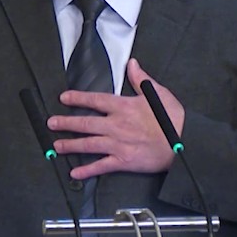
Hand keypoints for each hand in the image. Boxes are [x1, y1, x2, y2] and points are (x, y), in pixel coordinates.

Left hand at [48, 58, 184, 178]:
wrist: (184, 141)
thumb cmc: (173, 118)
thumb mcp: (157, 92)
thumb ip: (141, 78)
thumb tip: (132, 64)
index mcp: (124, 107)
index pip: (95, 100)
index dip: (77, 98)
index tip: (64, 98)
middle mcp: (116, 125)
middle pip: (86, 123)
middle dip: (66, 123)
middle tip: (52, 123)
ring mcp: (118, 144)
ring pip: (88, 144)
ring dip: (70, 145)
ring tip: (57, 146)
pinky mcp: (124, 161)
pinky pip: (101, 166)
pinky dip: (87, 170)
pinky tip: (75, 172)